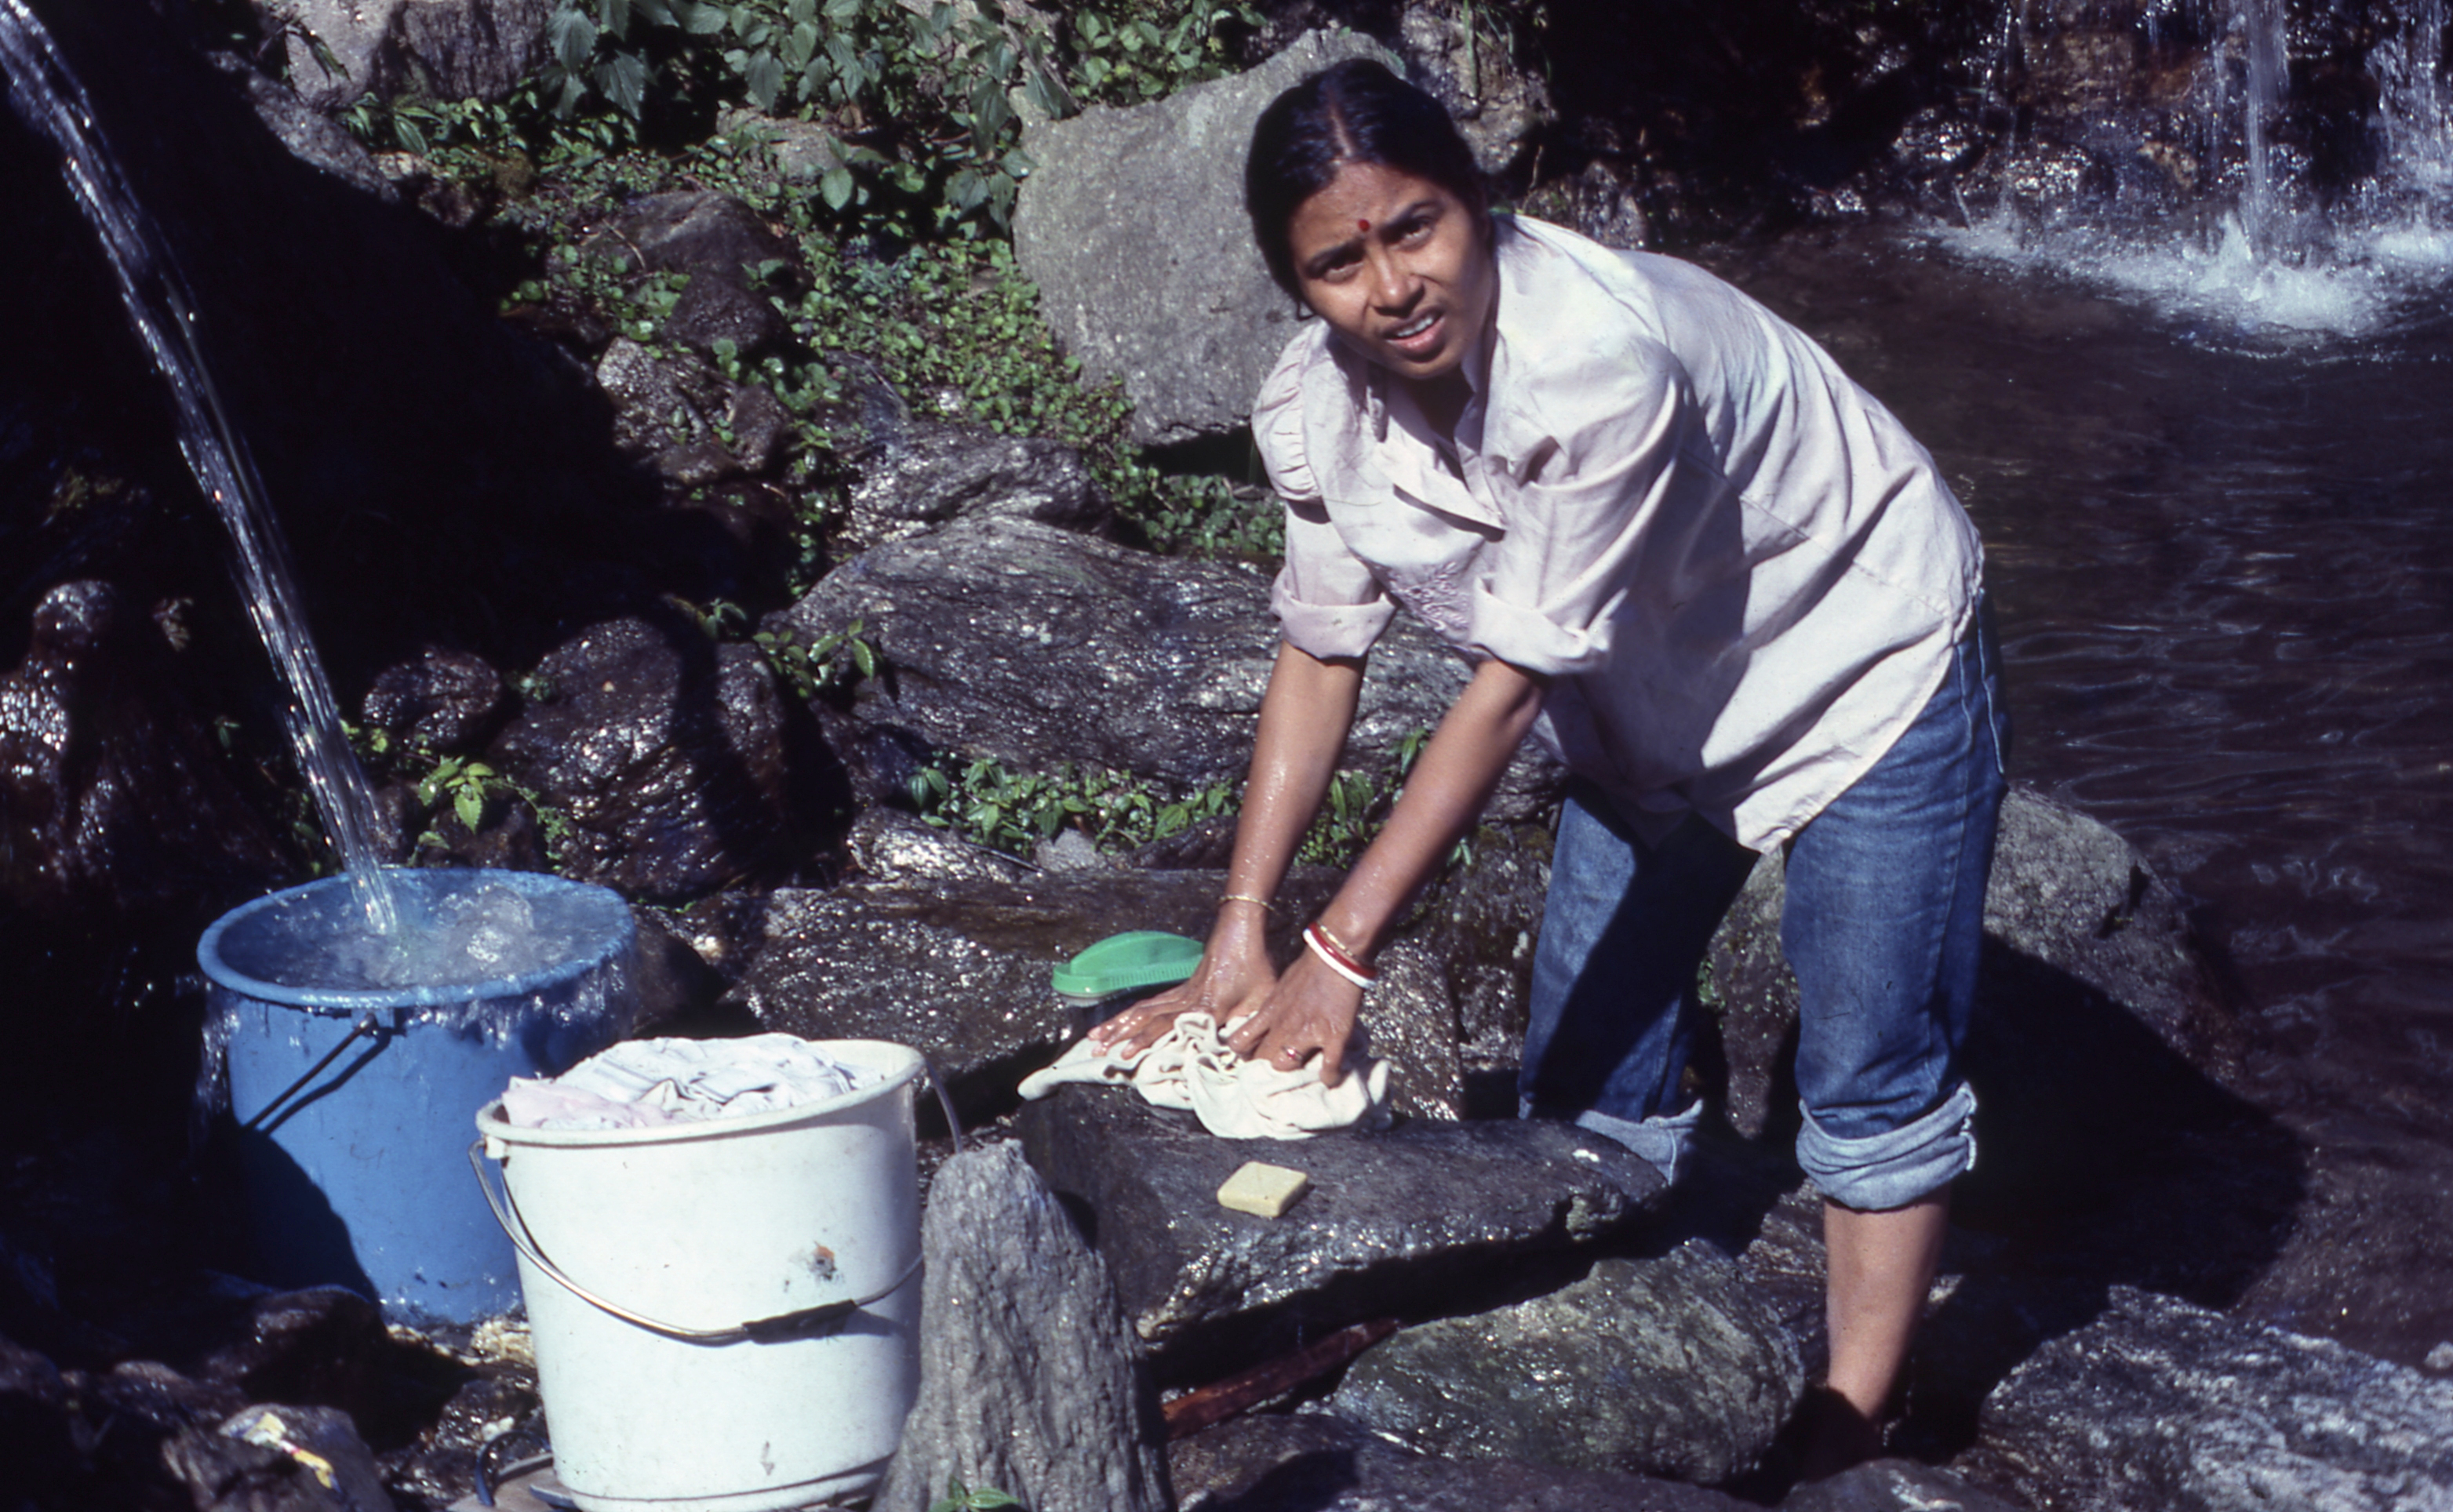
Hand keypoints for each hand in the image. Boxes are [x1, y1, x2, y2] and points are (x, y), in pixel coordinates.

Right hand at [1088, 908, 1274, 1057]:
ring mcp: (1180, 993)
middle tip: (1098, 1052)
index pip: (1169, 1025)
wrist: (1240, 931)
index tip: (1126, 1054)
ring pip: (1142, 1010)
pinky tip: (1118, 1022)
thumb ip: (1252, 1026)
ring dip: (1118, 1025)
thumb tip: (1243, 1054)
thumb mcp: (1261, 997)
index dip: (1146, 1040)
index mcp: (1205, 1005)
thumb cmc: (1254, 965)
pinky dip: (1130, 1014)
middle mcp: (1186, 999)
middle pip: (1146, 1019)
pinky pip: (1149, 1003)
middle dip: (1121, 1037)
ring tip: (1095, 1038)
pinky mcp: (1180, 989)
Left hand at [1222, 948, 1365, 1085]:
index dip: (1243, 1054)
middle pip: (1262, 1059)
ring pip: (1287, 1067)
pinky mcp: (1333, 1036)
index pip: (1241, 1041)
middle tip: (1273, 1074)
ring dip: (1292, 1074)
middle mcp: (1284, 1025)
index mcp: (1269, 1012)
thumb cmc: (1309, 968)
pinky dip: (1328, 1076)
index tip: (1250, 1058)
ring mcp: (1308, 1032)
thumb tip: (1272, 1020)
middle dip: (1266, 1068)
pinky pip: (1328, 1067)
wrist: (1335, 956)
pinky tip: (1328, 1078)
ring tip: (1299, 1077)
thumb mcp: (1281, 987)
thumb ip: (1274, 1007)